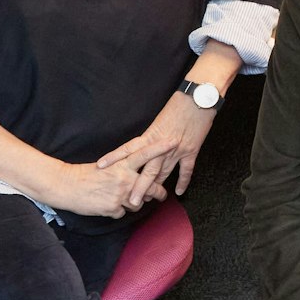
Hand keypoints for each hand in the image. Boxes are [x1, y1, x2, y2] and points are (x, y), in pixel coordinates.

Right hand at [43, 137, 174, 217]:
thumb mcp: (106, 165)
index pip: (144, 154)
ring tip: (121, 198)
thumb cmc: (85, 174)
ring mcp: (120, 195)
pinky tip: (107, 204)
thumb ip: (123, 167)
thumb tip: (136, 172)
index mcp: (121, 165)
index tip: (173, 141)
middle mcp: (124, 179)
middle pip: (151, 187)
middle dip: (159, 192)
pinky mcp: (113, 208)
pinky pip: (122, 212)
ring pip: (137, 203)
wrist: (66, 186)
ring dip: (133, 202)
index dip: (159, 148)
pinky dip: (117, 210)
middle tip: (162, 194)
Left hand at [97, 91, 218, 199]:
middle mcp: (161, 145)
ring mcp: (177, 149)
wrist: (198, 97)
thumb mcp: (160, 118)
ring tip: (148, 201)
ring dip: (157, 188)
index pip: (129, 149)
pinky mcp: (191, 150)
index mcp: (151, 135)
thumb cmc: (179, 104)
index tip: (101, 166)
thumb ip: (152, 134)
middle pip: (147, 170)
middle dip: (138, 186)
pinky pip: (186, 170)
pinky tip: (178, 191)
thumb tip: (144, 145)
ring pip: (164, 173)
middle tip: (131, 201)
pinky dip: (183, 181)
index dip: (114, 157)